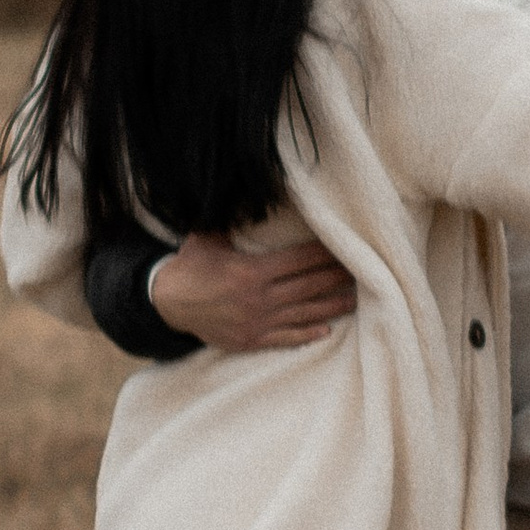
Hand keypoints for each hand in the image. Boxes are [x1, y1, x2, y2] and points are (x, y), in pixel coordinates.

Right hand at [148, 231, 359, 351]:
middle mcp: (259, 299)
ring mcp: (257, 322)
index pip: (298, 261)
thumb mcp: (208, 236)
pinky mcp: (252, 340)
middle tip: (362, 272)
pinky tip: (326, 330)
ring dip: (331, 307)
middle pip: (308, 287)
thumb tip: (249, 190)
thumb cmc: (191, 265)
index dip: (323, 255)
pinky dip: (307, 334)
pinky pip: (286, 337)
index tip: (345, 249)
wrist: (167, 304)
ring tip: (355, 301)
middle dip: (335, 278)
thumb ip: (232, 218)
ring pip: (303, 314)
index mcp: (251, 271)